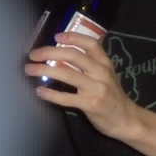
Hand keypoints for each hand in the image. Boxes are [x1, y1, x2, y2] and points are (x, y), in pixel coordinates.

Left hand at [25, 32, 139, 141]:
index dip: (72, 37)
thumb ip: (90, 64)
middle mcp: (100, 72)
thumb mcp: (106, 75)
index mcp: (104, 63)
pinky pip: (66, 97)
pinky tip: (39, 91)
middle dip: (49, 52)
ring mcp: (95, 88)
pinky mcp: (90, 104)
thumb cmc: (111, 95)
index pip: (90, 43)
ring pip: (66, 74)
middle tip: (33, 55)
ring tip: (30, 70)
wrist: (126, 119)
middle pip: (73, 55)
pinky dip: (50, 94)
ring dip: (44, 70)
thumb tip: (61, 54)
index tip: (56, 36)